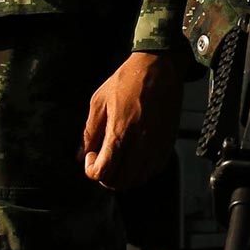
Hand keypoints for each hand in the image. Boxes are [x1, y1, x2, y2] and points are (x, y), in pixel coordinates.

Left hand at [80, 50, 183, 191]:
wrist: (160, 68)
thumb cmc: (128, 80)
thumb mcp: (99, 101)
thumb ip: (89, 132)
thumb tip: (80, 154)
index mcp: (121, 132)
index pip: (103, 171)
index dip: (92, 169)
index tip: (92, 155)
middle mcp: (141, 143)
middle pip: (121, 181)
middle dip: (107, 176)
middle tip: (103, 160)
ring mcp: (157, 145)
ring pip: (139, 179)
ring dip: (124, 175)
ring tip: (119, 159)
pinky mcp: (168, 142)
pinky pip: (154, 169)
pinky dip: (142, 170)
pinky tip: (134, 156)